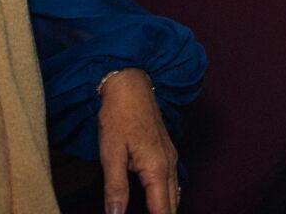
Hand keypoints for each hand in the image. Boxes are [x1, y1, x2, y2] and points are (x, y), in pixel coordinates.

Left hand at [98, 69, 177, 213]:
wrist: (131, 84)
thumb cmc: (120, 116)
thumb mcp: (111, 154)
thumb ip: (115, 188)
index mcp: (157, 168)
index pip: (162, 210)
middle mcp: (170, 164)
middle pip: (173, 206)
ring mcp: (171, 157)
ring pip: (175, 194)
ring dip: (166, 210)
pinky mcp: (167, 152)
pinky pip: (173, 183)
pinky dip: (167, 198)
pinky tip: (157, 202)